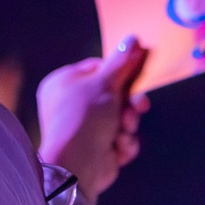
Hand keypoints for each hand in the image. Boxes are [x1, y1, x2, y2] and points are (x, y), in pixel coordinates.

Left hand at [37, 38, 151, 200]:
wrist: (77, 165)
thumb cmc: (84, 118)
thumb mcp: (105, 83)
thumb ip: (122, 62)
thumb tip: (133, 38)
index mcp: (64, 83)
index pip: (98, 68)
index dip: (120, 72)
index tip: (138, 71)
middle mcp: (72, 105)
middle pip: (114, 94)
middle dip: (129, 104)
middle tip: (139, 106)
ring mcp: (86, 128)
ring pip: (122, 118)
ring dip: (128, 125)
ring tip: (123, 132)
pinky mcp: (99, 149)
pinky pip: (122, 139)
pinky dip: (124, 144)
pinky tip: (117, 149)